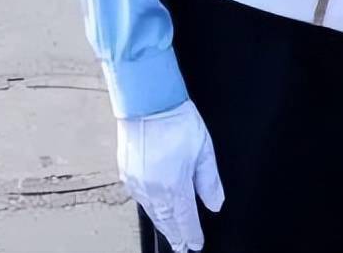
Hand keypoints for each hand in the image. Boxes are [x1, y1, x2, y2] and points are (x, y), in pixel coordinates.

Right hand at [117, 100, 224, 251]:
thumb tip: (215, 203)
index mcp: (175, 186)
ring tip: (169, 231)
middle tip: (181, 245)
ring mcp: (138, 183)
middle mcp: (154, 190)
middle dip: (175, 235)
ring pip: (152, 212)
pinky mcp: (127, 173)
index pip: (186, 220)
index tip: (196, 244)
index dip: (192, 235)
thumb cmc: (176, 121)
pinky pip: (139, 198)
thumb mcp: (204, 149)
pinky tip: (153, 207)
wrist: (147, 103)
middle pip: (167, 221)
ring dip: (162, 223)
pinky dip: (149, 207)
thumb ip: (209, 180)